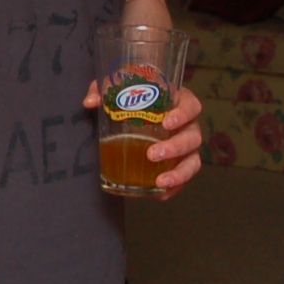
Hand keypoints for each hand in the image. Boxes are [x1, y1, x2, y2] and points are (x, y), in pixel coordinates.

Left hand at [79, 85, 208, 192]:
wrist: (134, 111)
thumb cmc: (133, 96)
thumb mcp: (119, 88)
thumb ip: (104, 90)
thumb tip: (90, 102)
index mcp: (178, 103)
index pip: (191, 106)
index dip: (184, 114)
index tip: (167, 123)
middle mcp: (187, 126)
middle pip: (193, 137)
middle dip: (176, 147)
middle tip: (152, 154)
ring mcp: (185, 147)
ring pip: (193, 161)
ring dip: (179, 173)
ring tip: (160, 181)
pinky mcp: (178, 165)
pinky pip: (183, 179)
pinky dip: (174, 188)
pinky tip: (160, 194)